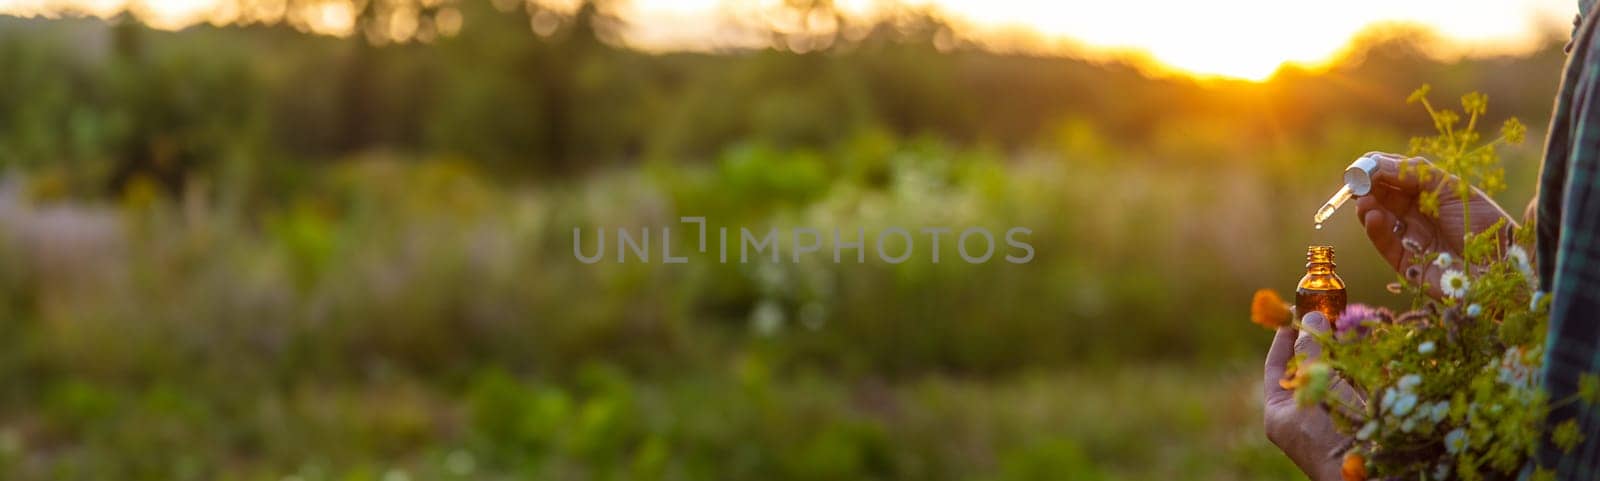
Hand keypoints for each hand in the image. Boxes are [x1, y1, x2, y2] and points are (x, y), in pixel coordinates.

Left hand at [1264, 312, 1354, 480]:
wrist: (1373, 476)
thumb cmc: (1331, 434)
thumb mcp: (1314, 387)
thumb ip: (1311, 351)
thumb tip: (1312, 317)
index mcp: (1280, 413)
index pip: (1276, 367)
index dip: (1284, 338)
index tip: (1293, 311)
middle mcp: (1303, 416)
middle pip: (1308, 368)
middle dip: (1320, 340)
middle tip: (1331, 312)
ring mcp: (1332, 419)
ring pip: (1336, 375)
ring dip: (1343, 348)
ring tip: (1351, 320)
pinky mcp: (1361, 418)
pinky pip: (1358, 386)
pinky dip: (1362, 364)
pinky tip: (1369, 342)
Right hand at [1352, 152, 1515, 297]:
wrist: (1507, 267)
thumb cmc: (1488, 224)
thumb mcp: (1451, 189)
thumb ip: (1416, 172)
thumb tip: (1379, 161)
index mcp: (1432, 194)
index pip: (1398, 176)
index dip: (1379, 168)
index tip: (1365, 163)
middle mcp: (1419, 215)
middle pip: (1384, 196)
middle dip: (1368, 186)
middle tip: (1356, 178)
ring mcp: (1412, 240)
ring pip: (1379, 220)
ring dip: (1368, 206)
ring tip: (1362, 196)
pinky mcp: (1407, 266)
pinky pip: (1385, 245)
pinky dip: (1375, 230)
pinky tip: (1371, 215)